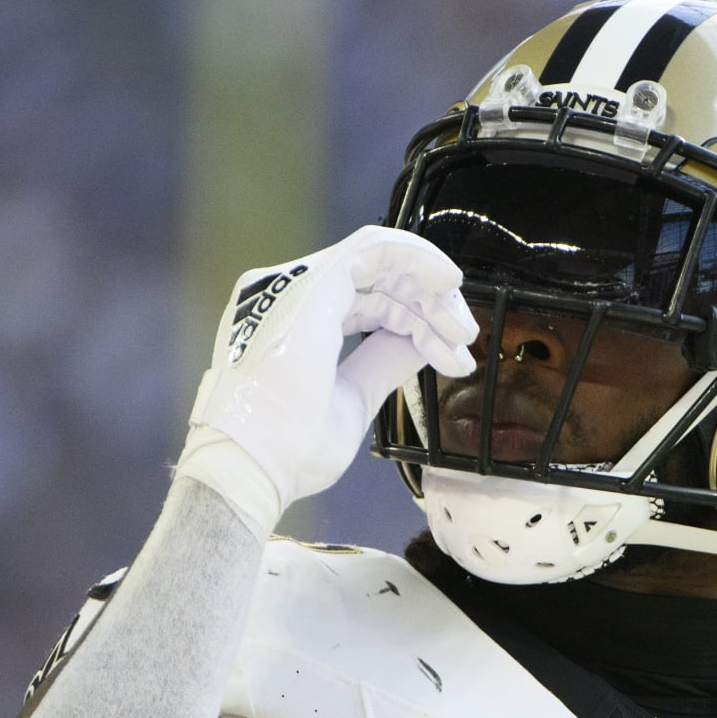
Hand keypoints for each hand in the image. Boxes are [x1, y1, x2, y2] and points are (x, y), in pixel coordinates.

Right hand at [175, 226, 476, 534]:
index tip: (454, 361)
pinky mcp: (311, 284)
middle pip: (377, 280)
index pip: (368, 304)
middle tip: (464, 340)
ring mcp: (294, 285)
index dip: (417, 326)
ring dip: (429, 292)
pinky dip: (417, 260)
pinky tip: (447, 285)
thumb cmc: (287, 451)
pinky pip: (375, 249)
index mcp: (294, 323)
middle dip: (430, 307)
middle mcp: (289, 295)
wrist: (252, 468)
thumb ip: (383, 363)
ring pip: (380, 261)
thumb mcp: (354, 399)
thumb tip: (419, 344)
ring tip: (461, 332)